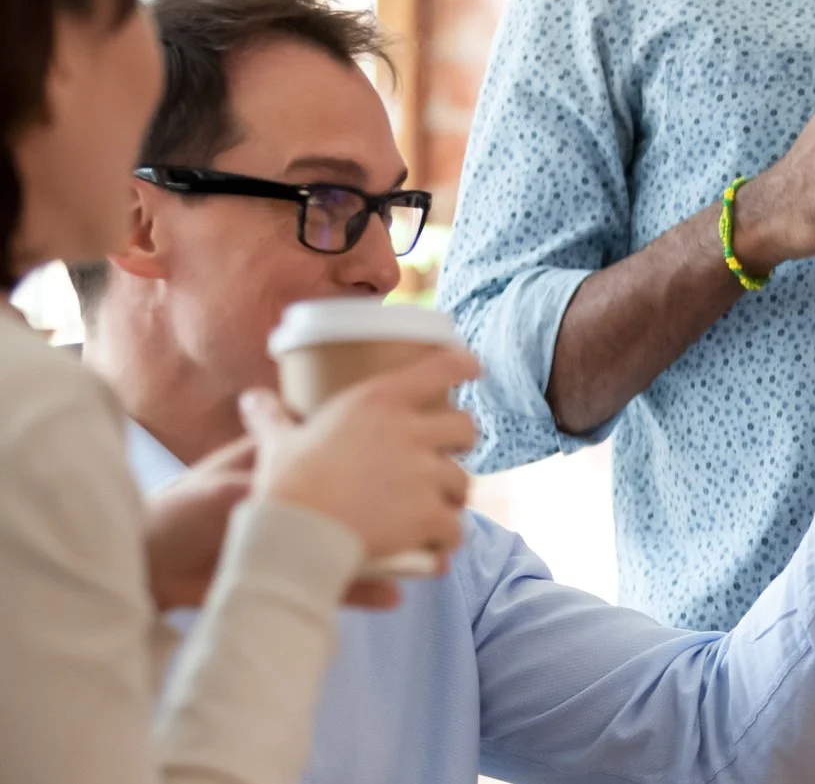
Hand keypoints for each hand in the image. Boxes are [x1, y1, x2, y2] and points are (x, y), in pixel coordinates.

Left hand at [145, 437, 405, 609]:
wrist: (146, 567)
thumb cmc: (177, 513)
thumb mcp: (224, 488)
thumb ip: (274, 482)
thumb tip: (324, 488)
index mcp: (292, 462)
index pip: (351, 444)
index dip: (389, 445)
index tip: (425, 450)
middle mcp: (310, 497)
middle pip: (375, 494)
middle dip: (412, 502)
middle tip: (443, 508)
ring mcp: (308, 537)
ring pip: (368, 539)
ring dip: (403, 549)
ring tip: (431, 559)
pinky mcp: (300, 576)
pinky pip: (347, 581)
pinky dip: (373, 590)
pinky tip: (394, 594)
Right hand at [239, 349, 479, 568]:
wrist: (293, 534)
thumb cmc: (284, 484)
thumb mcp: (278, 443)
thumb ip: (272, 419)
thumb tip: (252, 398)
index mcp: (379, 401)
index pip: (440, 368)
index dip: (463, 365)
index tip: (473, 367)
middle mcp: (410, 431)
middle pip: (465, 428)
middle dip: (461, 443)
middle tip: (447, 456)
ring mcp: (424, 473)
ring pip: (462, 482)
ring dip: (453, 495)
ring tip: (436, 507)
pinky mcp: (430, 514)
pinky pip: (457, 527)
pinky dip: (448, 537)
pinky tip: (437, 543)